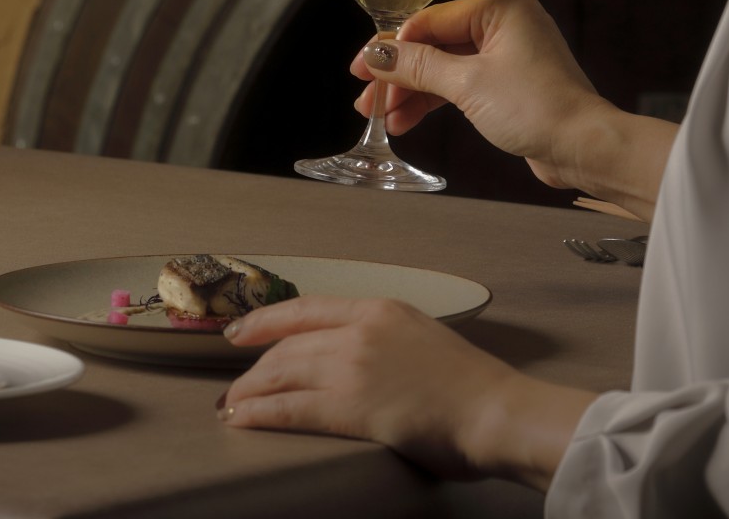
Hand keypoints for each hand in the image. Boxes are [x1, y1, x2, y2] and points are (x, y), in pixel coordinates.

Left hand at [218, 296, 592, 488]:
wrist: (497, 411)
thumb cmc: (475, 388)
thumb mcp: (424, 340)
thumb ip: (387, 342)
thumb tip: (363, 363)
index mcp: (380, 309)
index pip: (307, 308)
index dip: (266, 321)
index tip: (240, 332)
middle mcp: (359, 330)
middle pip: (288, 345)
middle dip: (254, 368)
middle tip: (233, 388)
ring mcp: (352, 365)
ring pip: (281, 373)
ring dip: (249, 392)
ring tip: (231, 409)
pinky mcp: (350, 404)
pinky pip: (289, 407)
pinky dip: (260, 413)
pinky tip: (244, 420)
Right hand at [348, 0, 616, 192]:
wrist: (583, 148)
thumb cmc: (537, 108)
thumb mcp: (467, 84)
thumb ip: (417, 66)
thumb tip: (375, 55)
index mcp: (500, 8)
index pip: (429, 21)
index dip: (392, 47)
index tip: (362, 69)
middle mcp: (504, 25)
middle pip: (434, 45)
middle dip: (400, 75)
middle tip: (367, 97)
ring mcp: (507, 54)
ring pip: (444, 68)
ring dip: (413, 93)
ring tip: (384, 117)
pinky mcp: (508, 83)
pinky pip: (460, 84)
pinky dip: (435, 101)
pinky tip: (408, 120)